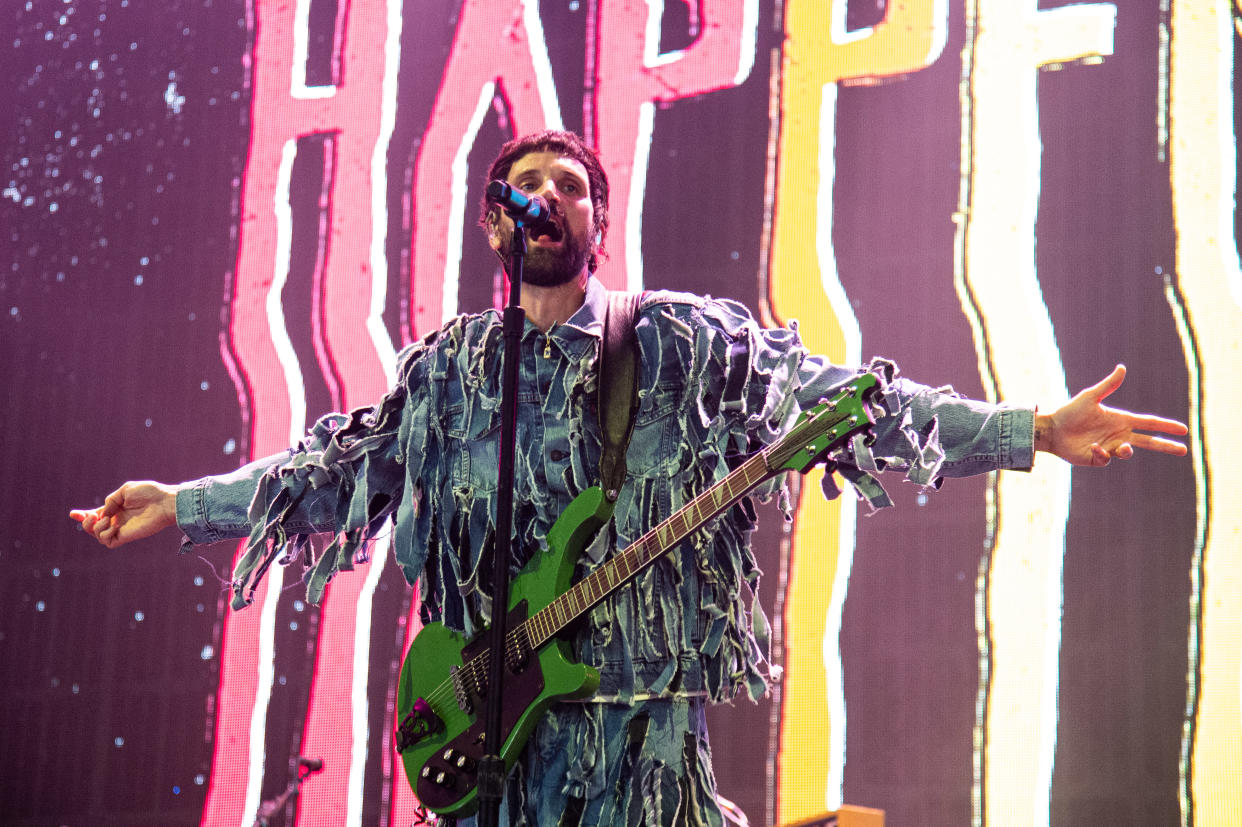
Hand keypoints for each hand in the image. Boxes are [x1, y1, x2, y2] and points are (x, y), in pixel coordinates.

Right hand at [70, 481, 179, 547]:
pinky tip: (112, 525)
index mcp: (116, 508)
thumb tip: (103, 513)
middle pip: (93, 527)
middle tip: (91, 516)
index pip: (96, 515)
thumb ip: (110, 501)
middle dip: (85, 523)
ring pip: (98, 536)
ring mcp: (121, 529)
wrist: (164, 502)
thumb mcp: (125, 491)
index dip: (83, 516)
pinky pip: (108, 542)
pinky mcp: (126, 536)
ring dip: (95, 528)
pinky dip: (104, 535)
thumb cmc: (149, 493)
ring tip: (107, 519)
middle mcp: (117, 520)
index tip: (73, 514)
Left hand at [1035, 365, 1187, 466]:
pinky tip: (1093, 447)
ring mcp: (1109, 448)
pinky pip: (1107, 459)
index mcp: (1121, 420)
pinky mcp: (1097, 458)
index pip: (1149, 423)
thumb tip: (1122, 368)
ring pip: (1128, 453)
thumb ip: (1108, 385)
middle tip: (1184, 450)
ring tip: (1123, 446)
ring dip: (1127, 450)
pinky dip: (1103, 453)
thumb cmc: (1070, 412)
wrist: (1052, 429)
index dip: (1166, 426)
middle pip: (1148, 442)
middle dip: (1166, 446)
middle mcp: (1118, 435)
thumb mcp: (1090, 396)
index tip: (1184, 429)